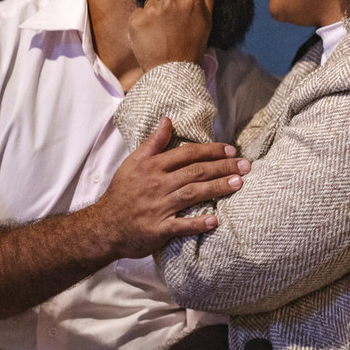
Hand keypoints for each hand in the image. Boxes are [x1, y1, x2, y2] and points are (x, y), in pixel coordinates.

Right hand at [92, 117, 247, 259]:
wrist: (104, 226)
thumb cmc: (122, 192)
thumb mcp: (133, 162)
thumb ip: (153, 142)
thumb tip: (168, 120)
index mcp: (152, 167)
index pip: (187, 154)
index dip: (211, 151)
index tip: (231, 151)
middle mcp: (157, 184)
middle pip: (195, 172)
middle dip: (222, 168)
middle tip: (246, 166)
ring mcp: (158, 207)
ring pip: (192, 194)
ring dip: (217, 188)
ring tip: (239, 184)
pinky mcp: (158, 229)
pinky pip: (181, 226)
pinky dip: (198, 224)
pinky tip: (216, 221)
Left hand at [128, 0, 214, 71]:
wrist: (173, 72)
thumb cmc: (192, 46)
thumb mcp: (207, 20)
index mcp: (191, 1)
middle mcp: (171, 2)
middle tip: (173, 20)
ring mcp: (152, 11)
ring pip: (152, 0)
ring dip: (155, 11)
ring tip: (162, 30)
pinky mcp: (137, 20)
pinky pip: (139, 12)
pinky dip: (142, 22)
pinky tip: (151, 35)